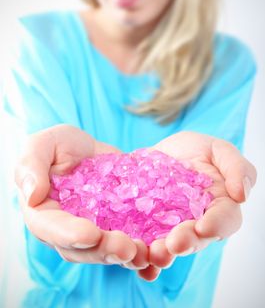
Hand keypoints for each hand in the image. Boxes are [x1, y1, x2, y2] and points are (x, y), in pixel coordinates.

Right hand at [15, 124, 148, 270]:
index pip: (52, 228)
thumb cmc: (61, 145)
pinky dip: (142, 248)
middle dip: (103, 251)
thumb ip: (31, 165)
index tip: (91, 234)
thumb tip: (32, 195)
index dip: (69, 234)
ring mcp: (94, 231)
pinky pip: (127, 241)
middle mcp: (67, 230)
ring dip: (124, 255)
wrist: (91, 150)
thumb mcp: (43, 144)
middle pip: (81, 249)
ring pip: (105, 251)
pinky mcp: (116, 227)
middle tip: (127, 248)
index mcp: (45, 213)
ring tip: (145, 252)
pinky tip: (156, 249)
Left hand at [138, 131, 256, 279]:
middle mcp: (196, 223)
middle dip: (186, 243)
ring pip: (170, 246)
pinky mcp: (148, 228)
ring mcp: (171, 228)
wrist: (163, 152)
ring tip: (152, 254)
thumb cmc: (197, 150)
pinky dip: (141, 254)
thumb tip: (241, 194)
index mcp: (219, 206)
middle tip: (173, 244)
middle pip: (196, 239)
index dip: (216, 225)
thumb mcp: (218, 150)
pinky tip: (135, 255)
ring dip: (162, 254)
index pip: (225, 220)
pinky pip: (145, 243)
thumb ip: (235, 167)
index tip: (203, 227)